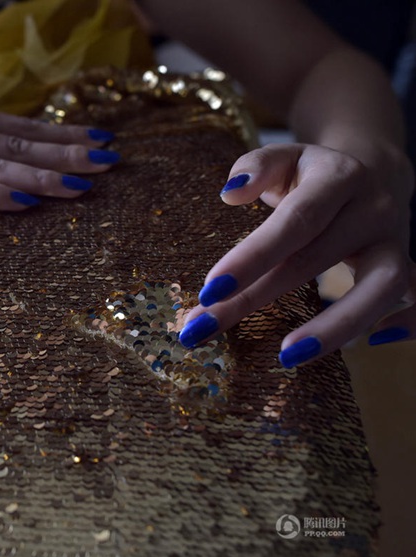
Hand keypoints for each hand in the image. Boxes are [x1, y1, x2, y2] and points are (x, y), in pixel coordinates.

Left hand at [178, 142, 415, 366]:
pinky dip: (406, 325)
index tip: (209, 289)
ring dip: (335, 327)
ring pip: (382, 286)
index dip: (253, 256)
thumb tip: (230, 193)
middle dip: (257, 298)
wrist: (375, 172)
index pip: (295, 220)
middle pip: (316, 259)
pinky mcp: (411, 269)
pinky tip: (367, 346)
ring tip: (286, 356)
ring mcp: (397, 241)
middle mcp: (374, 208)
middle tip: (205, 327)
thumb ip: (255, 166)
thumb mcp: (284, 157)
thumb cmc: (311, 174)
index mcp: (339, 177)